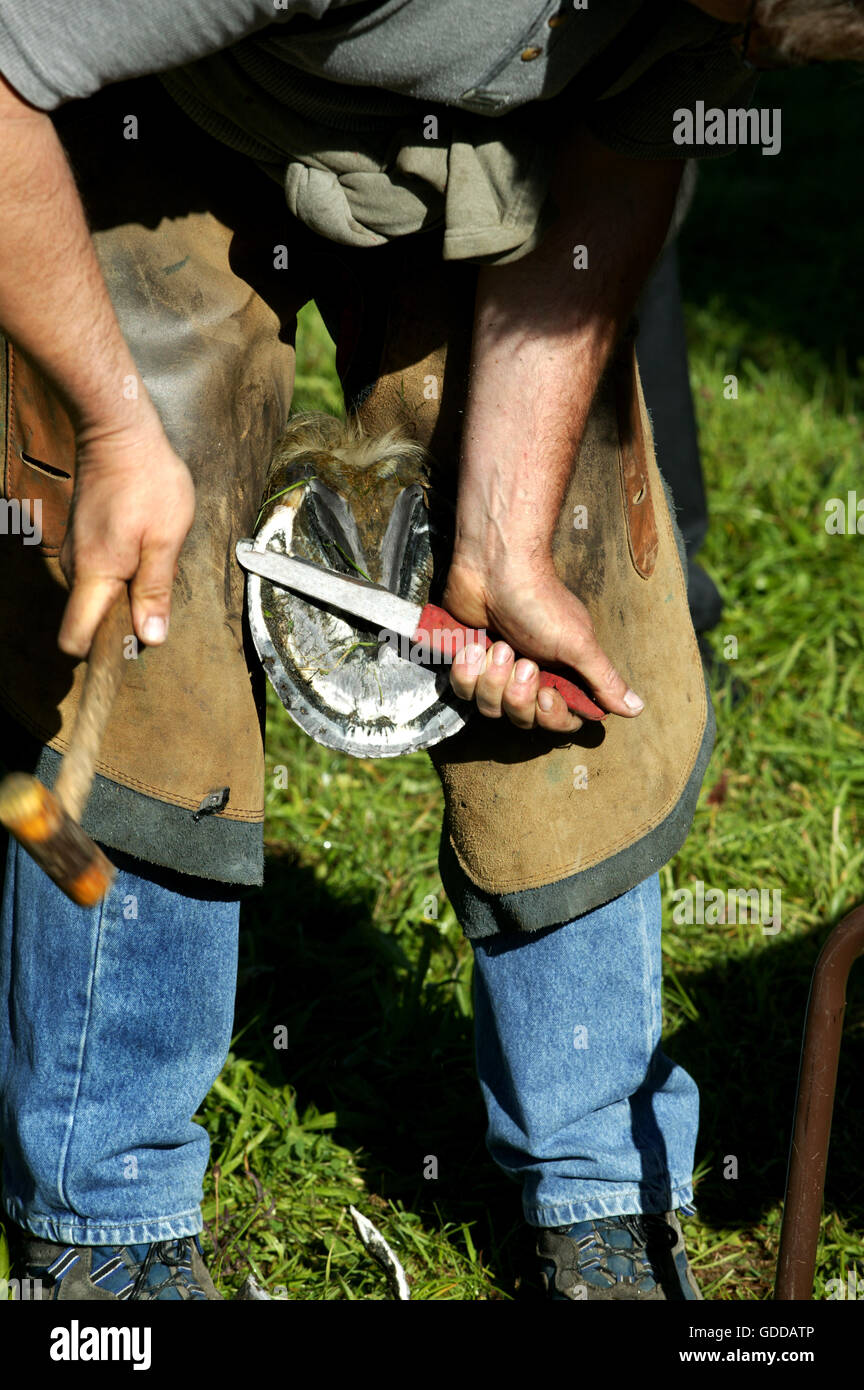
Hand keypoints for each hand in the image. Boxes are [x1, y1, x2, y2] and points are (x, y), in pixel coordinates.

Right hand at [58, 412, 195, 657]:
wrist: (119, 432)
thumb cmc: (148, 481)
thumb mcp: (166, 541)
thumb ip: (156, 592)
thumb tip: (149, 638)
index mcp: (95, 576)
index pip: (75, 639)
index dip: (102, 651)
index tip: (133, 644)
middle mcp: (76, 569)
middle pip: (88, 622)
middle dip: (121, 623)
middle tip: (157, 597)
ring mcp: (75, 553)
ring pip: (96, 597)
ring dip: (125, 595)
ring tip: (153, 563)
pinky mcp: (82, 540)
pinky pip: (99, 575)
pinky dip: (121, 574)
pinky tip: (143, 549)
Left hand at [442, 557, 644, 732]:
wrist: (494, 569)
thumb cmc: (540, 603)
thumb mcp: (579, 644)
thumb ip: (604, 679)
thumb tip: (637, 709)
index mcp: (558, 677)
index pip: (557, 722)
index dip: (550, 715)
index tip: (546, 693)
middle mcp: (527, 680)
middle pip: (521, 719)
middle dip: (518, 693)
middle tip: (523, 660)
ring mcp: (495, 673)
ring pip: (490, 708)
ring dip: (492, 678)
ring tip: (499, 646)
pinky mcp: (467, 664)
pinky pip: (462, 691)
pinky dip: (467, 670)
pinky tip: (474, 646)